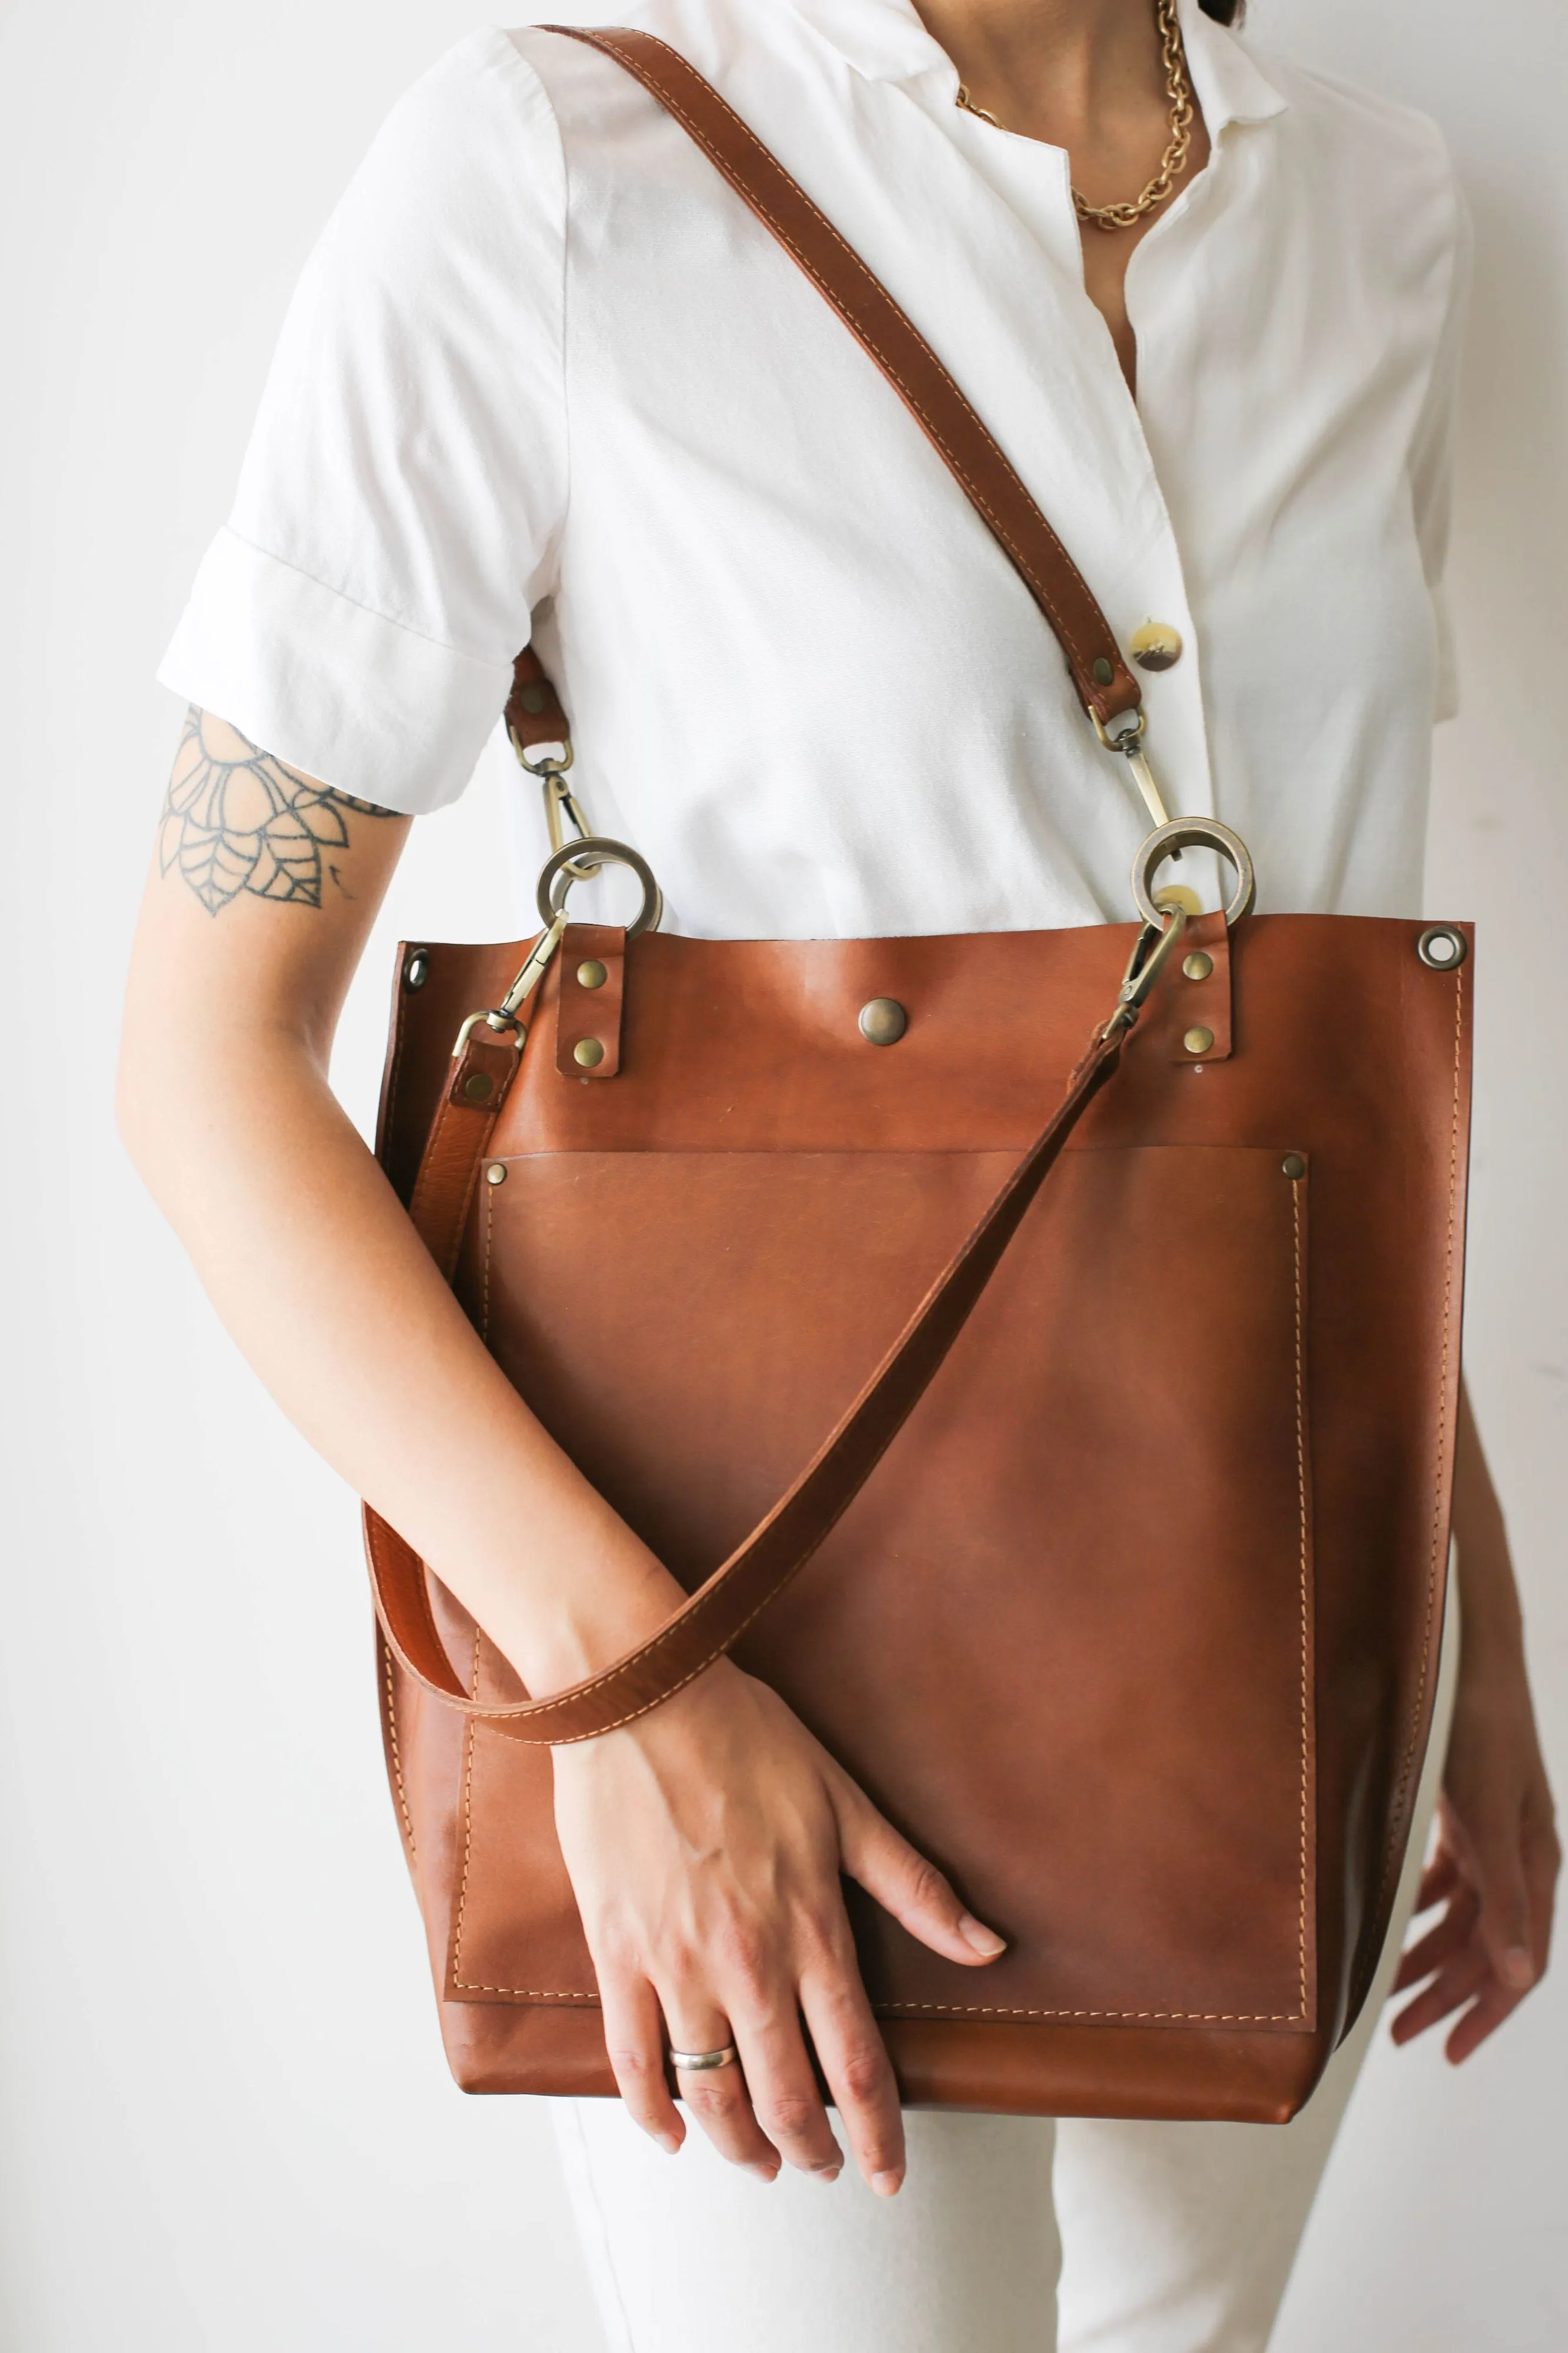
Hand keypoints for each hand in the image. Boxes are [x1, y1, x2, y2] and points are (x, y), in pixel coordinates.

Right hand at [551, 1657, 1005, 2192]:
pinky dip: (650, 2110)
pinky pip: (632, 2058)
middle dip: (811, 2152)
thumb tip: (988, 1945)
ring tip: (758, 2159)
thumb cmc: (746, 1741)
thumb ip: (915, 1886)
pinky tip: (671, 2132)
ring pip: (711, 2093)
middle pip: (785, 2099)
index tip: (889, 2177)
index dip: (879, 2135)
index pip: (859, 2065)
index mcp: (811, 1929)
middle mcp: (746, 1964)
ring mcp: (676, 1964)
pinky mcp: (618, 1953)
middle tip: (821, 2171)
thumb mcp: (845, 1805)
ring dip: (739, 2145)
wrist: (643, 1700)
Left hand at [1390, 1642, 1558, 2062]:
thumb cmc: (1482, 1731)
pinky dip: (1419, 1908)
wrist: (1465, 1658)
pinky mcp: (1463, 1815)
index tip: (1450, 2053)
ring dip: (1427, 1956)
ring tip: (1387, 1992)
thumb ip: (1505, 1896)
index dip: (1485, 2011)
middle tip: (1401, 2033)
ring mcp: (1490, 1836)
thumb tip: (1521, 1974)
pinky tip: (1389, 1924)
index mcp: (1535, 1866)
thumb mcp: (1489, 1818)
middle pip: (1486, 1948)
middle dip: (1446, 1995)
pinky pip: (1445, 1881)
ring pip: (1460, 1918)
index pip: (1518, 1961)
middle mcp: (1518, 1858)